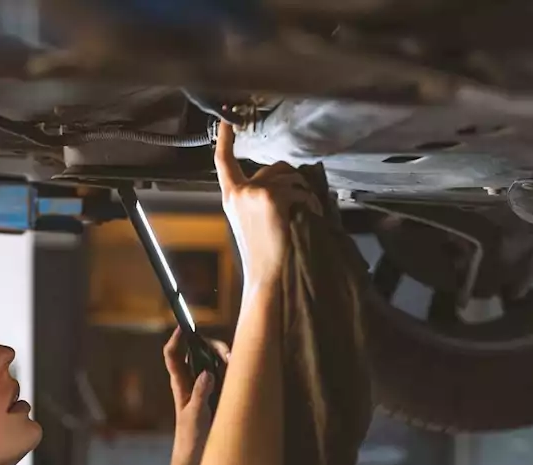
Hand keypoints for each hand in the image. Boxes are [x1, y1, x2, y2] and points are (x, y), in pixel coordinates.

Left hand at [164, 328, 229, 460]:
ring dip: (222, 356)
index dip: (176, 338)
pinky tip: (239, 371)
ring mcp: (204, 384)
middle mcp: (190, 379)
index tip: (184, 326)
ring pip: (211, 359)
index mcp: (180, 383)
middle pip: (196, 351)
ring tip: (234, 362)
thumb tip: (208, 373)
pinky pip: (222, 372)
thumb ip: (201, 393)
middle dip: (210, 346)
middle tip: (226, 354)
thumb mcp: (195, 415)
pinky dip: (230, 367)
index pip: (172, 355)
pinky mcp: (217, 391)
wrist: (196, 454)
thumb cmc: (191, 436)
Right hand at [214, 122, 321, 291]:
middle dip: (291, 182)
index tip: (226, 121)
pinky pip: (300, 190)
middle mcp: (240, 191)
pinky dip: (309, 203)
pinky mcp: (271, 197)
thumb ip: (257, 198)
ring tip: (301, 215)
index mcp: (231, 197)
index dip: (226, 139)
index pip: (224, 162)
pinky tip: (307, 218)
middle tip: (298, 206)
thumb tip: (286, 180)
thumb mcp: (252, 221)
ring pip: (290, 177)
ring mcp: (255, 192)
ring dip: (302, 192)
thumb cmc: (263, 254)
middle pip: (273, 167)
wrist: (266, 276)